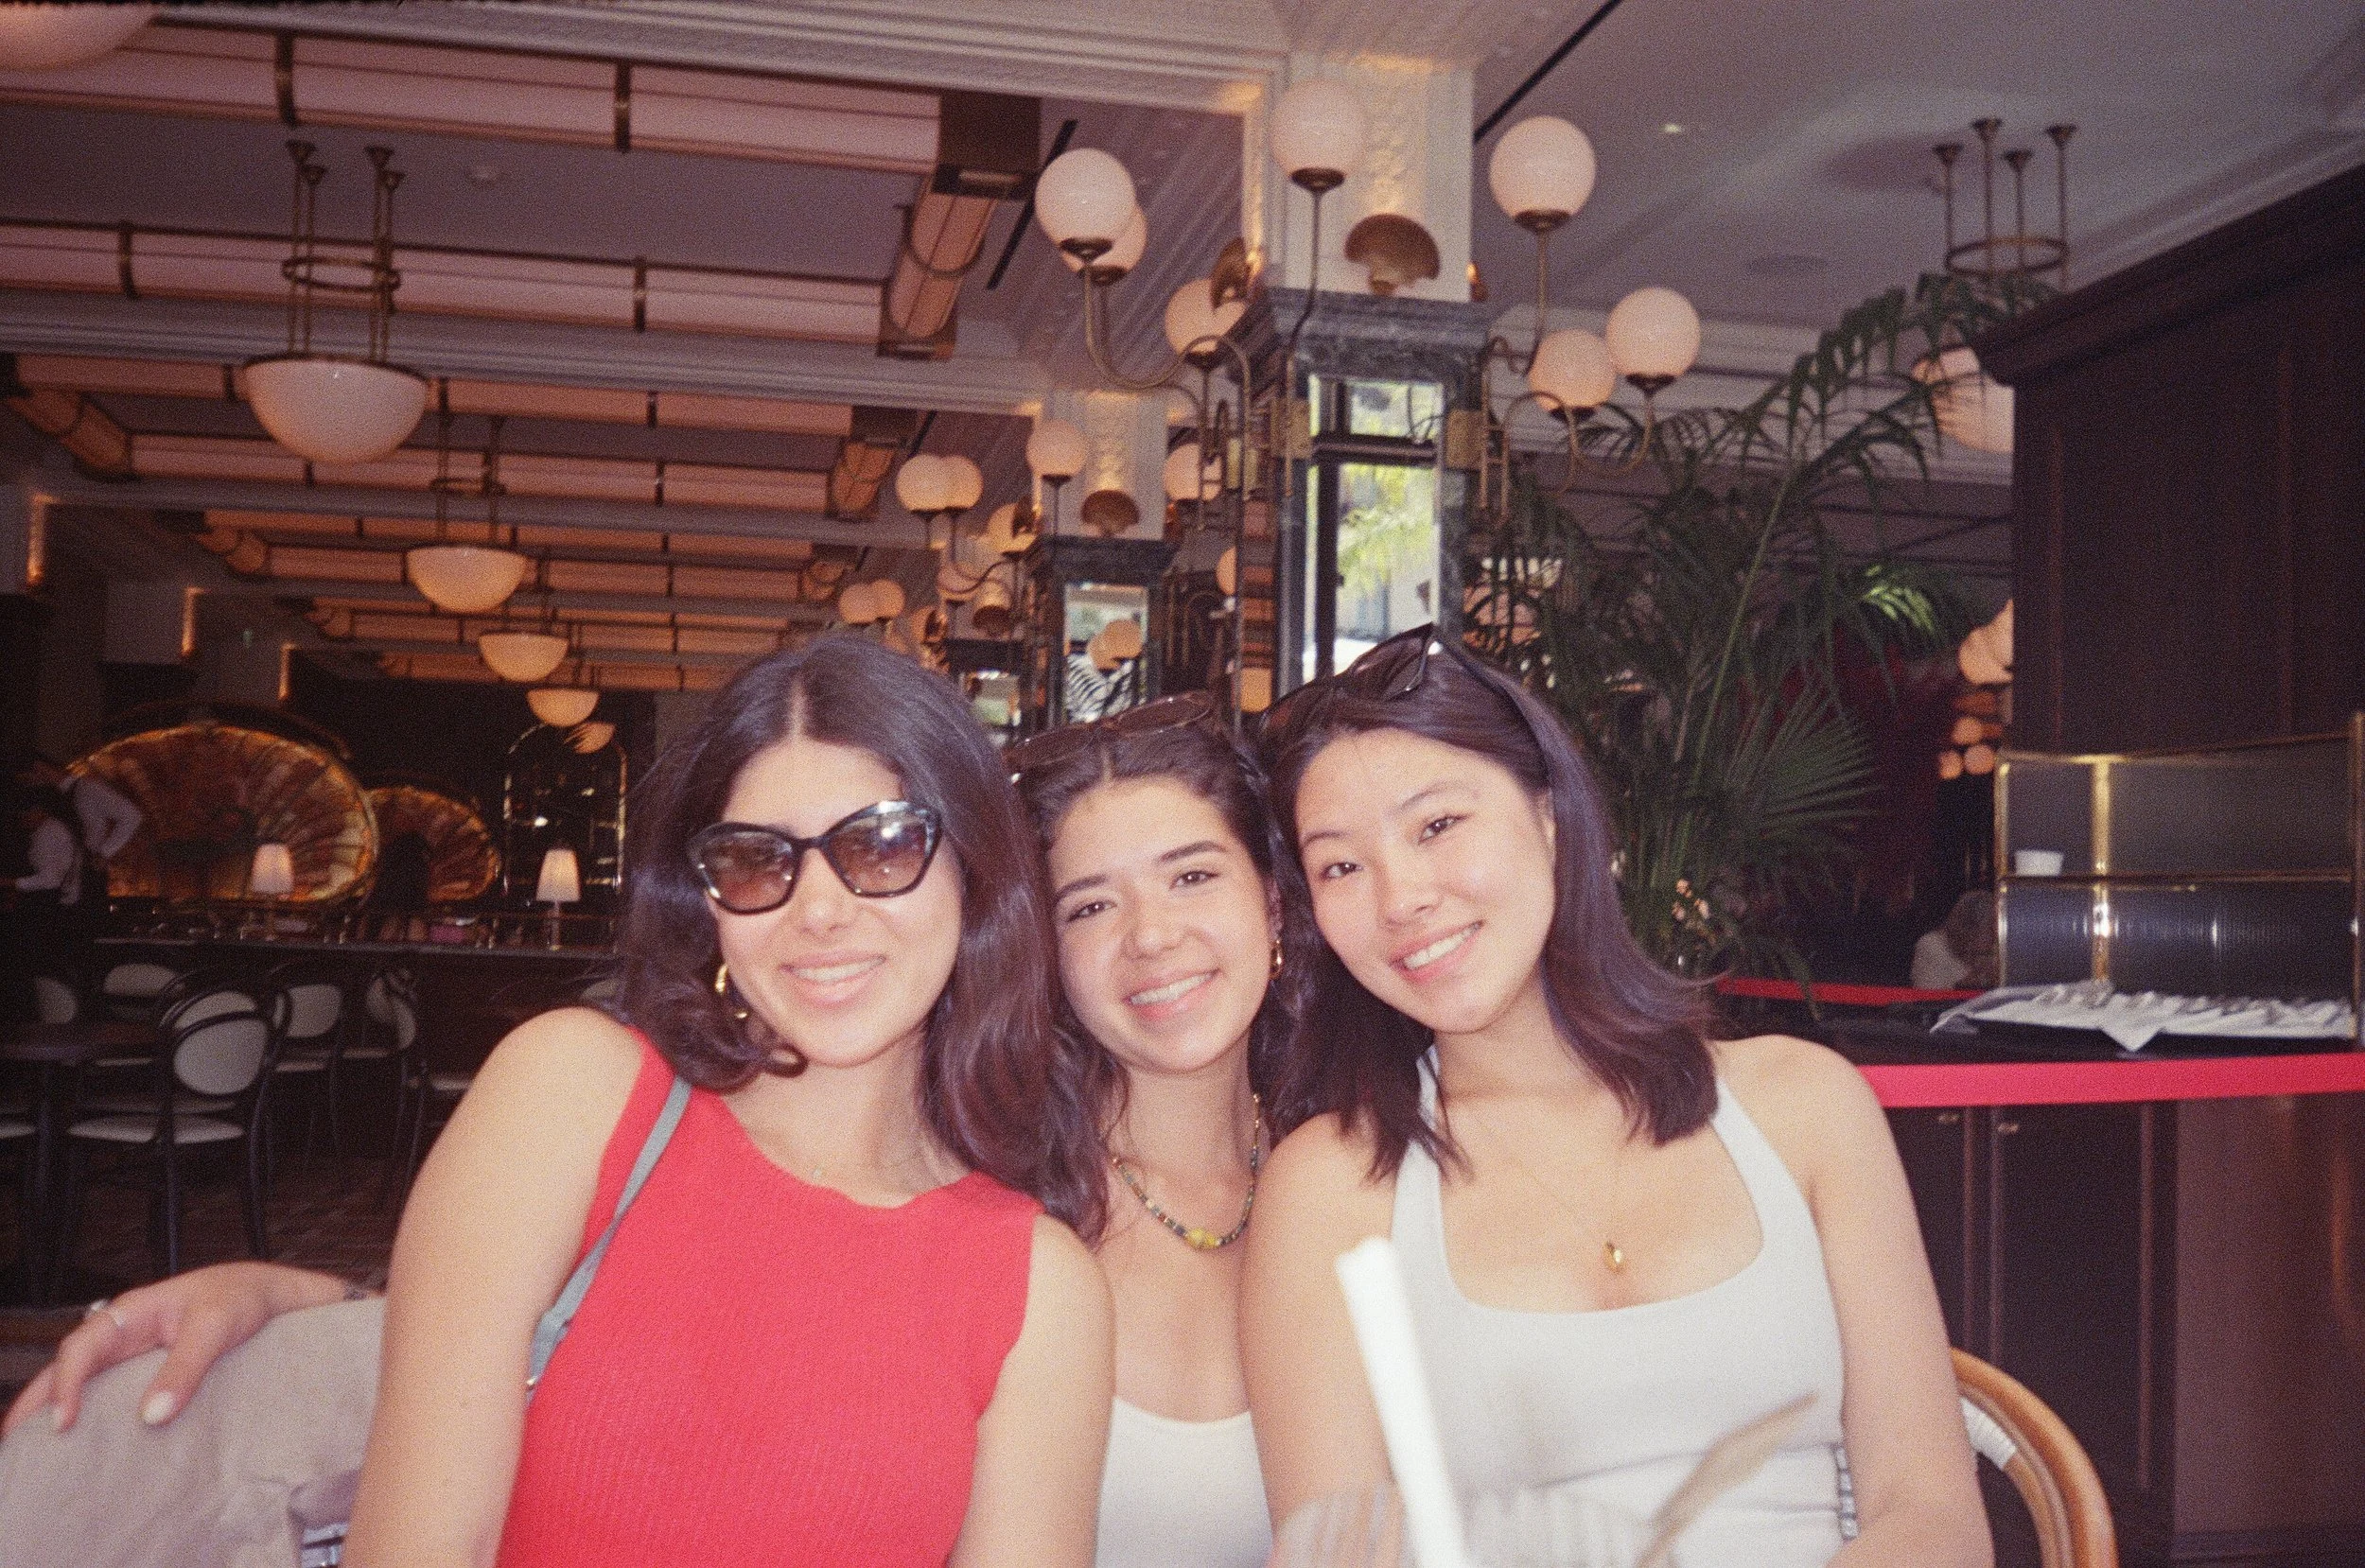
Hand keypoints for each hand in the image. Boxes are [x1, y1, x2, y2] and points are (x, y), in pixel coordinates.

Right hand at [1, 1262, 351, 1436]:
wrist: (270, 1297)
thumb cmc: (242, 1299)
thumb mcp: (217, 1327)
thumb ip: (187, 1366)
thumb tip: (153, 1415)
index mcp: (132, 1311)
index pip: (83, 1346)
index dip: (66, 1383)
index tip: (64, 1422)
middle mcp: (123, 1331)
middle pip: (66, 1365)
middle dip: (35, 1400)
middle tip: (11, 1440)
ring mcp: (132, 1351)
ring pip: (81, 1378)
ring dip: (53, 1408)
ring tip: (29, 1448)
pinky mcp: (147, 1370)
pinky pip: (107, 1391)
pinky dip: (87, 1411)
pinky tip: (81, 1440)